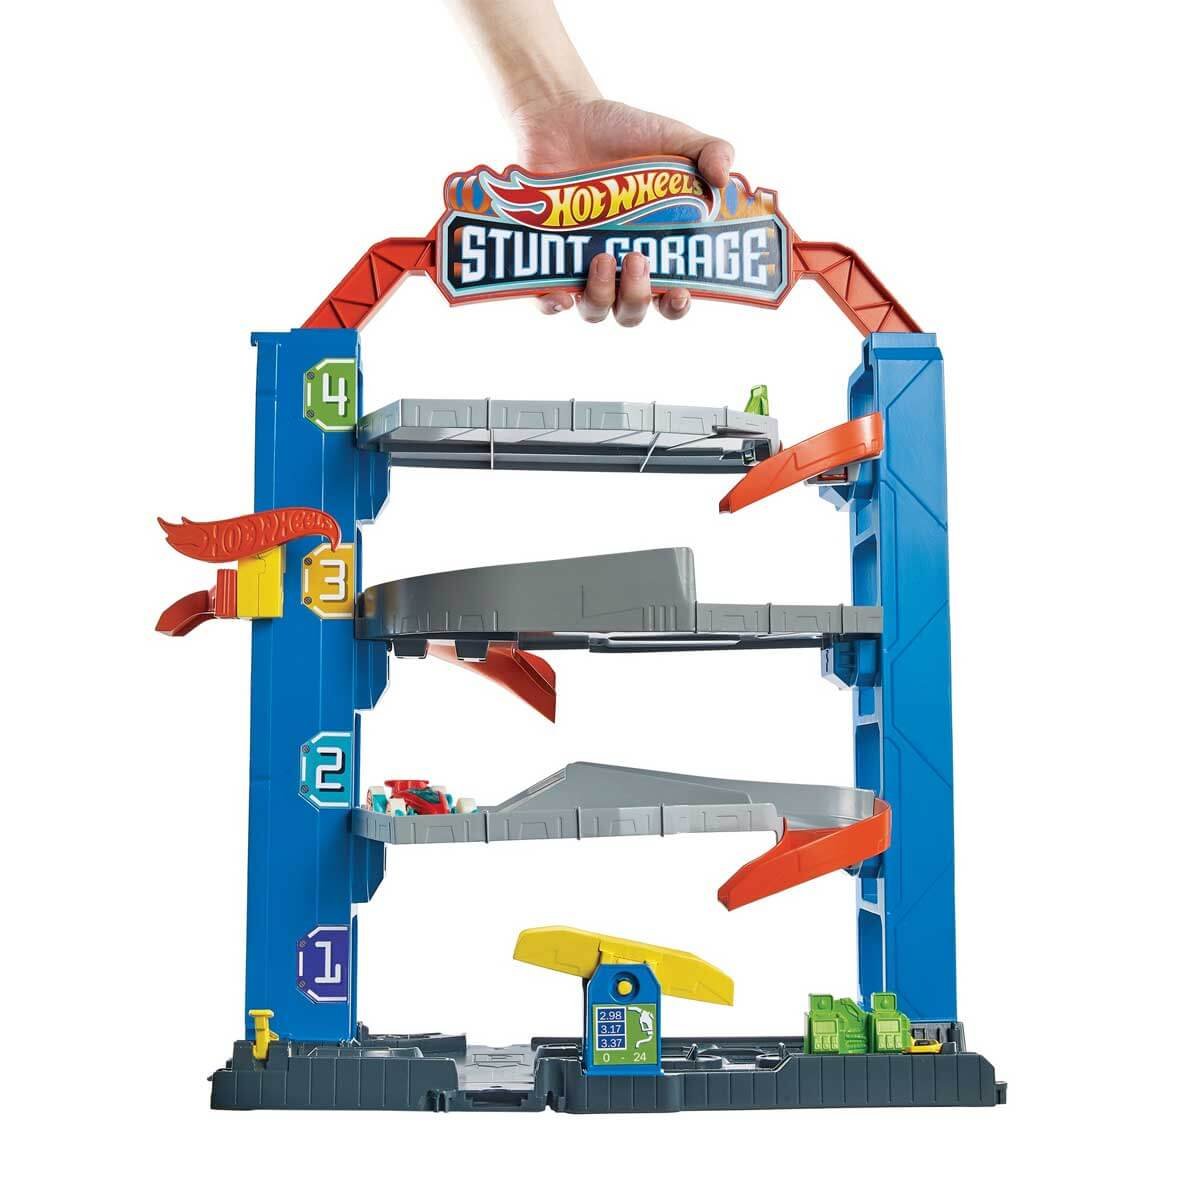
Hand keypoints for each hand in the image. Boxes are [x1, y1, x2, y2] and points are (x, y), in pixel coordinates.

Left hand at [514, 98, 733, 325]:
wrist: (563, 116)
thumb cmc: (622, 134)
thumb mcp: (673, 137)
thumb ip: (709, 152)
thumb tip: (725, 179)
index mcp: (656, 250)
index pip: (671, 298)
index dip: (677, 306)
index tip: (679, 291)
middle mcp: (620, 267)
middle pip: (632, 311)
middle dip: (638, 296)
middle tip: (636, 258)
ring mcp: (582, 266)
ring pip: (595, 311)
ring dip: (602, 296)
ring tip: (603, 258)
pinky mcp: (547, 260)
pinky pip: (548, 300)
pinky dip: (554, 304)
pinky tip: (562, 293)